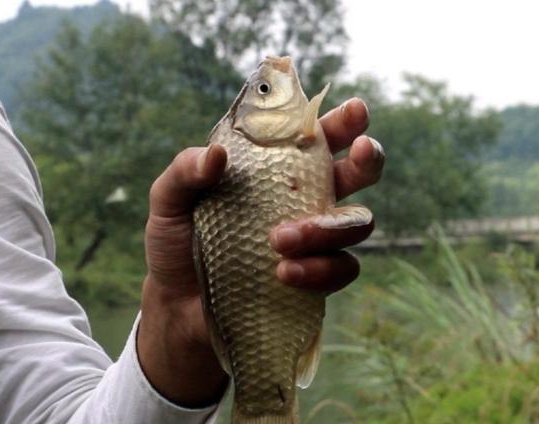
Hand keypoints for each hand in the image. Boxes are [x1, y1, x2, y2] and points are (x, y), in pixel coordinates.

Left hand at [137, 98, 383, 407]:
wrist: (177, 306)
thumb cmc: (177, 243)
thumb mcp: (169, 202)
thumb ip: (185, 172)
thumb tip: (217, 155)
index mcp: (275, 170)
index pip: (316, 137)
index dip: (342, 122)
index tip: (353, 110)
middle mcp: (303, 199)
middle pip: (357, 172)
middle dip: (369, 159)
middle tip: (361, 151)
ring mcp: (315, 240)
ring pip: (358, 222)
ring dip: (327, 227)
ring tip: (279, 241)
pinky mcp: (316, 278)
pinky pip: (343, 268)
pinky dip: (319, 270)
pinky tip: (283, 274)